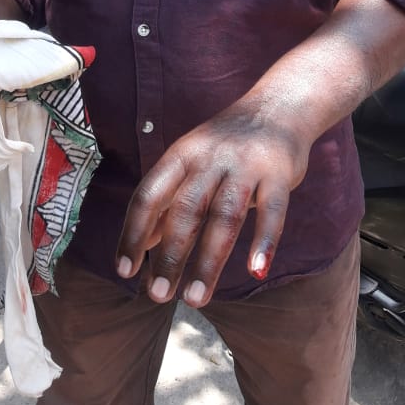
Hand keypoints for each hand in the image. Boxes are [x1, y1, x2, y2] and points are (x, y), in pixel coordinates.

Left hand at [115, 94, 309, 307]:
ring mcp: (245, 165)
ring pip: (224, 216)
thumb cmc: (227, 144)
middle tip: (159, 295)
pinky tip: (255, 271)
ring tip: (196, 298)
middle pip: (185, 210)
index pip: (148, 195)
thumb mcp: (190, 161)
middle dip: (170, 255)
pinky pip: (273, 210)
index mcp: (182, 155)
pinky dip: (265, 241)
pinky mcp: (278, 173)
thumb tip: (143, 243)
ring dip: (209, 261)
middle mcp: (210, 158)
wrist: (279, 105)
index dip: (134, 233)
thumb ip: (169, 199)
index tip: (124, 271)